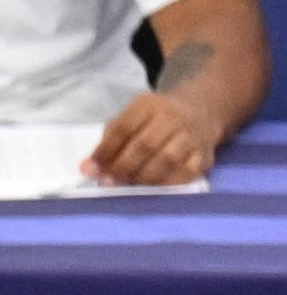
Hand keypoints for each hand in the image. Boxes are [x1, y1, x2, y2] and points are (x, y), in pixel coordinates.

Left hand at [87, 86, 216, 189]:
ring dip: (143, 177)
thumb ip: (110, 140)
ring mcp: (192, 136)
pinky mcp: (205, 155)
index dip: (105, 150)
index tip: (90, 169)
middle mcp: (173, 118)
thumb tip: (89, 168)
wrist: (200, 112)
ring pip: (167, 160)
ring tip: (129, 186)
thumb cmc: (155, 119)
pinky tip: (153, 189)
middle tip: (108, 182)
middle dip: (122, 167)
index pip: (123, 128)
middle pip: (145, 145)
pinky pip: (186, 173)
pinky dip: (166, 184)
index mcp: (148, 105)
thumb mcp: (132, 117)